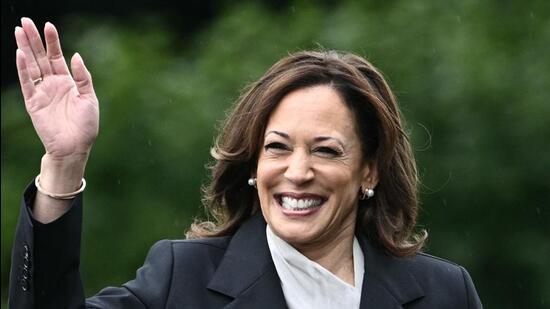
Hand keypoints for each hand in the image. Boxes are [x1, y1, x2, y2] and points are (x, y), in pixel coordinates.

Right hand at [15, 17, 98, 160]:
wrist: (75, 147)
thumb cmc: (86, 126)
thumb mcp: (90, 98)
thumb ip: (82, 77)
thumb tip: (75, 55)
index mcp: (68, 82)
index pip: (57, 57)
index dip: (53, 41)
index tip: (49, 25)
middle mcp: (53, 84)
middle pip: (41, 57)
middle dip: (34, 39)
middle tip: (26, 21)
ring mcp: (42, 92)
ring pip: (31, 66)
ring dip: (25, 48)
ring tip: (19, 30)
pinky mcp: (33, 102)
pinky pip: (26, 82)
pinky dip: (22, 68)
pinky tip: (20, 54)